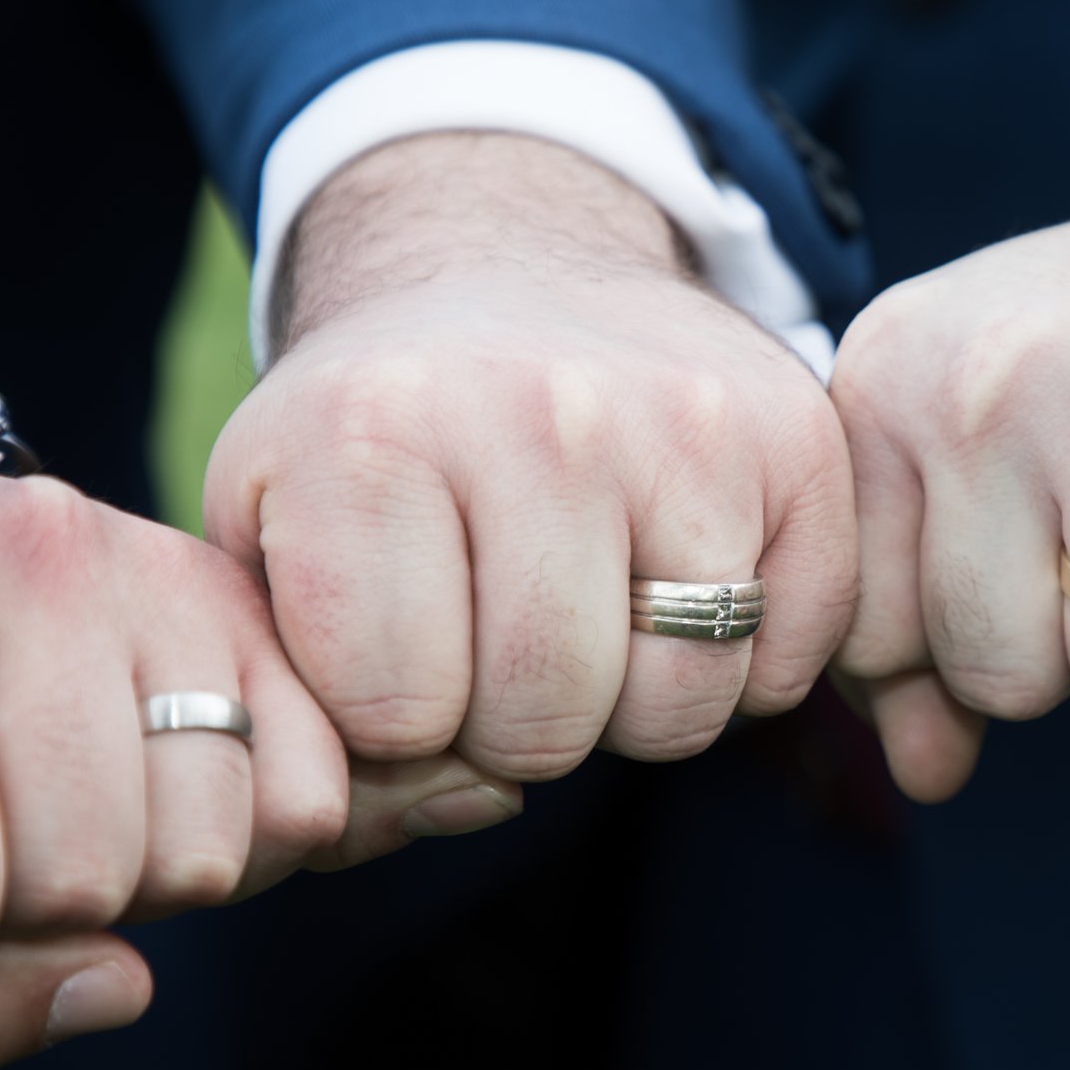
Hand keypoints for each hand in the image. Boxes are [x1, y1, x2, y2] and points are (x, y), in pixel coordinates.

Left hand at [0, 460, 504, 1069]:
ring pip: (205, 855)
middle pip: (82, 882)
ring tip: (53, 800)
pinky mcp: (240, 600)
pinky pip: (306, 803)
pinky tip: (152, 797)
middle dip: (15, 909)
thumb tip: (120, 991)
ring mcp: (153, 566)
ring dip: (130, 884)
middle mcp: (27, 555)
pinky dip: (237, 847)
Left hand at [205, 132, 853, 781]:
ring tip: (592, 611)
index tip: (392, 638)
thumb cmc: (380, 443)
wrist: (504, 265)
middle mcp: (538, 414)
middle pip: (547, 723)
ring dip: (636, 701)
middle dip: (517, 718)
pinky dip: (742, 664)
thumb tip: (464, 804)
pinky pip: (791, 662)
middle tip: (500, 629)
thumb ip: (304, 708)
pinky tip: (681, 582)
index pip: (400, 717)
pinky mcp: (799, 435)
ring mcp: (686, 420)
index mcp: (370, 437)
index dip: (395, 715)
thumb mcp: (271, 538)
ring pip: (685, 706)